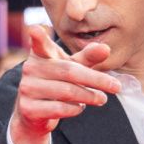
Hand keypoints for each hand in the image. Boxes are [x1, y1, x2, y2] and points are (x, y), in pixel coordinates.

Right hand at [9, 25, 119, 143]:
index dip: (37, 37)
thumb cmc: (57, 83)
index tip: (34, 29)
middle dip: (96, 79)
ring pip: (66, 91)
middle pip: (69, 71)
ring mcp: (27, 88)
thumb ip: (88, 57)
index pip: (39, 44)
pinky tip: (81, 107)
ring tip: (102, 98)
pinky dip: (75, 108)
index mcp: (40, 54)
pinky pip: (59, 108)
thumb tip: (106, 48)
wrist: (34, 115)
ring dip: (89, 96)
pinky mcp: (29, 108)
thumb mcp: (72, 67)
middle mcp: (31, 69)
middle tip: (116, 86)